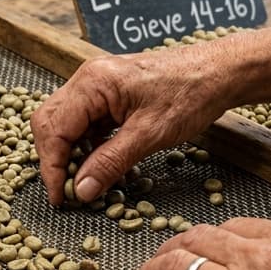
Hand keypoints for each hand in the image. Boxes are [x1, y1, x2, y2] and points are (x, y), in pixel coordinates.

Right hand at [30, 45, 232, 204]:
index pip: (53, 129)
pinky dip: (87, 145)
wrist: (220, 72)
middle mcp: (88, 78)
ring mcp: (97, 84)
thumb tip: (81, 190)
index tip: (61, 197)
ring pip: (65, 123)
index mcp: (93, 83)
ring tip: (85, 181)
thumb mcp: (150, 135)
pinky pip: (84, 121)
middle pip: (49, 123)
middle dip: (55, 159)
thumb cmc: (191, 94)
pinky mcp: (109, 93)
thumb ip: (110, 163)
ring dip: (71, 153)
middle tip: (69, 191)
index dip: (52, 167)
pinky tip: (100, 163)